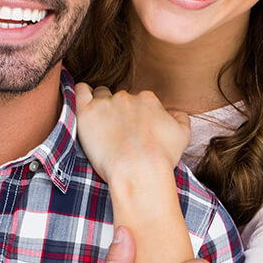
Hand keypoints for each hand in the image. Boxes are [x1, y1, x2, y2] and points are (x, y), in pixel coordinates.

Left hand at [74, 83, 189, 190]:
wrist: (139, 171)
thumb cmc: (161, 158)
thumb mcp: (182, 135)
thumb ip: (180, 118)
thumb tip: (173, 113)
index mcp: (148, 99)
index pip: (139, 101)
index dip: (135, 115)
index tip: (133, 130)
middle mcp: (127, 96)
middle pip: (119, 98)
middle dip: (118, 112)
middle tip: (117, 133)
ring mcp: (106, 103)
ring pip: (100, 95)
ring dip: (101, 105)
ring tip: (101, 124)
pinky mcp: (87, 112)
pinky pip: (80, 91)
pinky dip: (81, 93)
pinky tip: (84, 102)